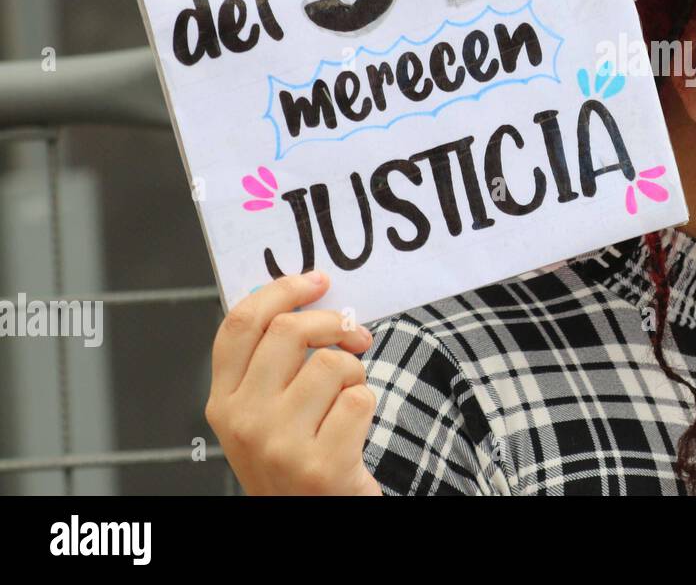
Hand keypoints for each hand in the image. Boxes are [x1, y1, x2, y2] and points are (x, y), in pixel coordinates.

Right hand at [205, 272, 381, 494]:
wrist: (309, 518)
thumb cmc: (295, 458)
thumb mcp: (264, 412)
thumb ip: (271, 363)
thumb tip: (307, 297)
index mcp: (224, 401)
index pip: (241, 324)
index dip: (281, 290)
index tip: (316, 280)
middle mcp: (243, 421)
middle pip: (290, 331)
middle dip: (333, 323)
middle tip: (354, 334)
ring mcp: (279, 444)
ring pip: (333, 364)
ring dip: (355, 374)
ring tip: (346, 399)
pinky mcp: (320, 465)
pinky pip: (359, 399)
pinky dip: (367, 405)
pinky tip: (353, 428)